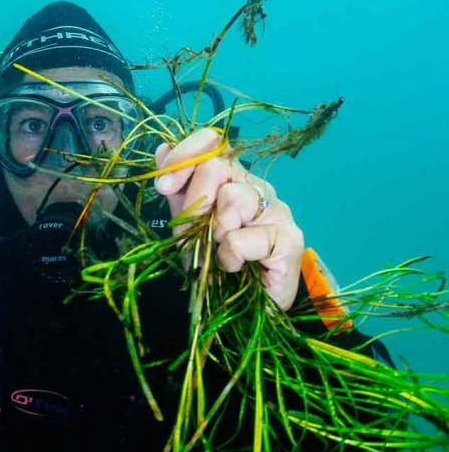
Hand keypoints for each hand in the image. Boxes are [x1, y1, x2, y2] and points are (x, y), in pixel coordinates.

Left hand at [154, 128, 303, 310]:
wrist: (245, 309)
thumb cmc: (217, 263)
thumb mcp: (188, 223)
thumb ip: (177, 189)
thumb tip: (161, 148)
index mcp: (233, 177)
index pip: (213, 142)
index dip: (184, 156)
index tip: (163, 186)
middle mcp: (256, 186)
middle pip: (217, 166)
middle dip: (196, 201)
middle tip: (196, 232)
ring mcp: (277, 209)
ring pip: (233, 198)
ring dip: (214, 233)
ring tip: (220, 252)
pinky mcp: (290, 238)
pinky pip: (242, 238)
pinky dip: (229, 257)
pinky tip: (236, 267)